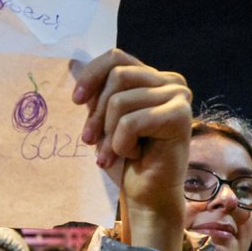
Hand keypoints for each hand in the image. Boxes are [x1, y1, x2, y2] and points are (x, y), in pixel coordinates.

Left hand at [71, 49, 191, 250]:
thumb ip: (97, 92)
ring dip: (109, 134)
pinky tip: (134, 154)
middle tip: (91, 140)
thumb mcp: (104, 119)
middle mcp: (170, 81)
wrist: (145, 193)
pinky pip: (131, 122)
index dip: (91, 75)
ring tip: (115, 153)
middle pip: (117, 76)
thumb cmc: (124, 157)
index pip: (116, 57)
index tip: (75, 101)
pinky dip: (122, 143)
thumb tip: (72, 63)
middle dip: (97, 113)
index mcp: (153, 77)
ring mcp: (178, 96)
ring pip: (120, 101)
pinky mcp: (180, 116)